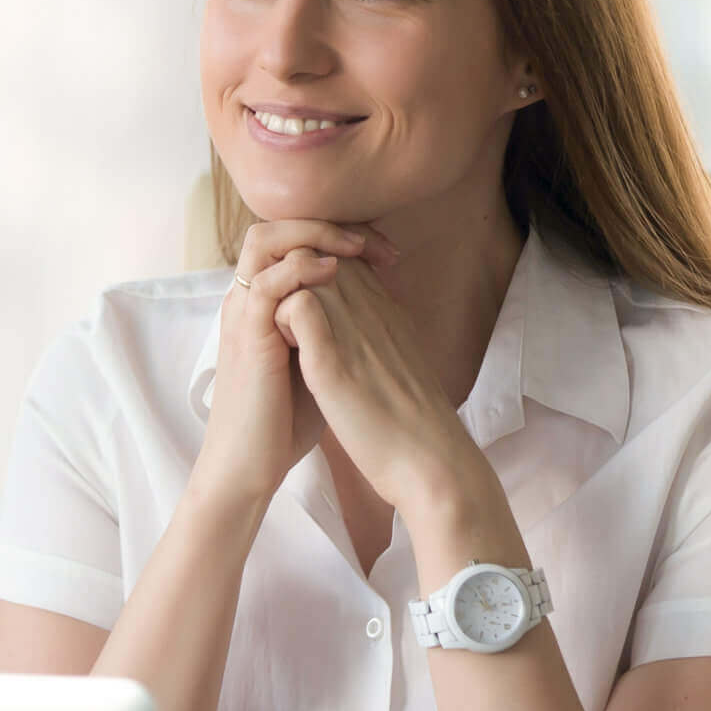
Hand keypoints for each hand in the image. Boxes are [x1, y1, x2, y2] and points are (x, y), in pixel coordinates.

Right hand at [191, 218, 400, 508]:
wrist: (250, 463)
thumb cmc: (286, 418)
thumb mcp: (317, 358)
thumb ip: (333, 324)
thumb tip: (377, 302)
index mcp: (265, 302)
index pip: (294, 240)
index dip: (340, 235)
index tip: (386, 253)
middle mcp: (250, 299)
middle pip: (275, 227)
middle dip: (325, 223)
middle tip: (371, 243)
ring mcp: (245, 314)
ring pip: (265, 241)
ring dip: (313, 235)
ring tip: (355, 249)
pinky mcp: (247, 336)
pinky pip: (268, 283)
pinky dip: (300, 269)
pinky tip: (334, 275)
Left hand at [272, 257, 502, 521]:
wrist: (430, 460)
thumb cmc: (411, 421)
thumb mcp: (398, 361)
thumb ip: (378, 334)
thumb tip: (361, 327)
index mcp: (385, 307)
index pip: (343, 254)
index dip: (317, 264)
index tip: (304, 298)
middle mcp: (370, 306)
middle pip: (321, 250)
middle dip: (293, 271)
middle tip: (285, 312)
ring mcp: (351, 328)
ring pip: (304, 268)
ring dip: (285, 292)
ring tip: (282, 332)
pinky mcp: (331, 360)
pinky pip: (296, 306)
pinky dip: (280, 317)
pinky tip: (282, 348)